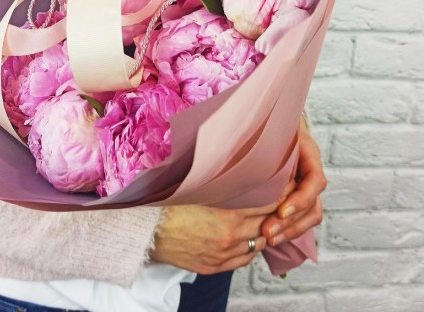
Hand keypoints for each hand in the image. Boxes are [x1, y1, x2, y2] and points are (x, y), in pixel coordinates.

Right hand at [151, 183, 294, 274]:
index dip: (280, 191)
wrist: (148, 231)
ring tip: (265, 216)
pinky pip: (245, 258)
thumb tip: (243, 167)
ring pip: (258, 242)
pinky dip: (250, 246)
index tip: (287, 181)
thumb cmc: (170, 204)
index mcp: (229, 214)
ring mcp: (225, 254)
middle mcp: (232, 237)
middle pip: (267, 222)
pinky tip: (248, 235)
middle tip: (282, 196)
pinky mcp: (216, 266)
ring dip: (264, 229)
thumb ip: (226, 182)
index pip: (268, 202)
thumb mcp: (201, 186)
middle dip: (277, 209)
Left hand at [261, 117, 326, 246]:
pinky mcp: (295, 195)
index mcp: (308, 151)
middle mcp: (310, 170)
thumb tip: (239, 140)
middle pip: (313, 204)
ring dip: (290, 230)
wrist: (266, 119)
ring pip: (309, 215)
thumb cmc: (264, 119)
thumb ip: (261, 133)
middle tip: (268, 233)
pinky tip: (269, 236)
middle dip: (292, 223)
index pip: (315, 180)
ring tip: (268, 239)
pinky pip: (299, 218)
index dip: (301, 198)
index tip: (281, 211)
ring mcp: (304, 183)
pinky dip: (287, 229)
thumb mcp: (266, 124)